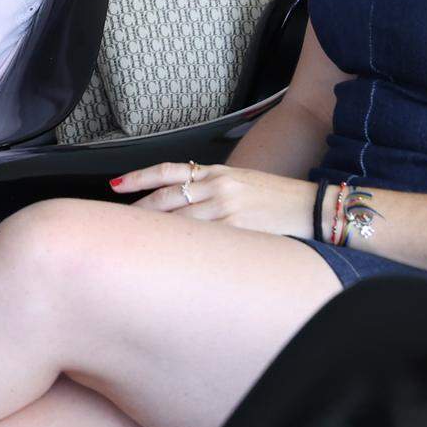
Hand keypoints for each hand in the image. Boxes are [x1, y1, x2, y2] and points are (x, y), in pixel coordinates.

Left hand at [111, 161, 315, 238]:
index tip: (116, 185)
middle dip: (139, 211)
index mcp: (217, 172)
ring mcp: (225, 207)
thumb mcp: (240, 182)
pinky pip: (200, 238)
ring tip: (137, 245)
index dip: (138, 177)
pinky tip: (169, 255)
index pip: (167, 170)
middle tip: (119, 223)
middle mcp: (217, 186)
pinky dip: (182, 246)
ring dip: (156, 232)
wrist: (310, 208)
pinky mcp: (236, 228)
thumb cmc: (276, 199)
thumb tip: (180, 202)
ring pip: (178, 220)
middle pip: (166, 198)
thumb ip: (210, 188)